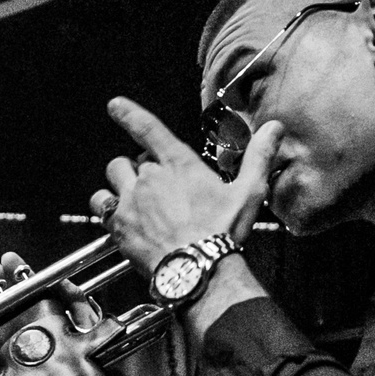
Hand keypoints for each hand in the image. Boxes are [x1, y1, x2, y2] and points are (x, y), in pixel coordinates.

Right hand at [0, 252, 111, 375]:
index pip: (27, 289)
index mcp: (43, 318)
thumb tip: (62, 280)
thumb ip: (76, 303)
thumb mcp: (88, 330)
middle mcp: (22, 330)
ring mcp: (6, 349)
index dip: (17, 272)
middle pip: (1, 298)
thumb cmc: (84, 368)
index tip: (8, 259)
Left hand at [91, 96, 277, 276]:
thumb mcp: (249, 192)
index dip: (129, 114)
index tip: (114, 105)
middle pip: (129, 160)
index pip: (148, 129)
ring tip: (132, 197)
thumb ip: (259, 157)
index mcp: (179, 165)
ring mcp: (131, 201)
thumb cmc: (222, 233)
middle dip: (138, 168)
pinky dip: (107, 208)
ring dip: (119, 184)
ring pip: (112, 178)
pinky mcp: (118, 226)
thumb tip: (274, 128)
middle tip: (154, 186)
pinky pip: (100, 207)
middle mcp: (150, 178)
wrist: (197, 270)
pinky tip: (121, 218)